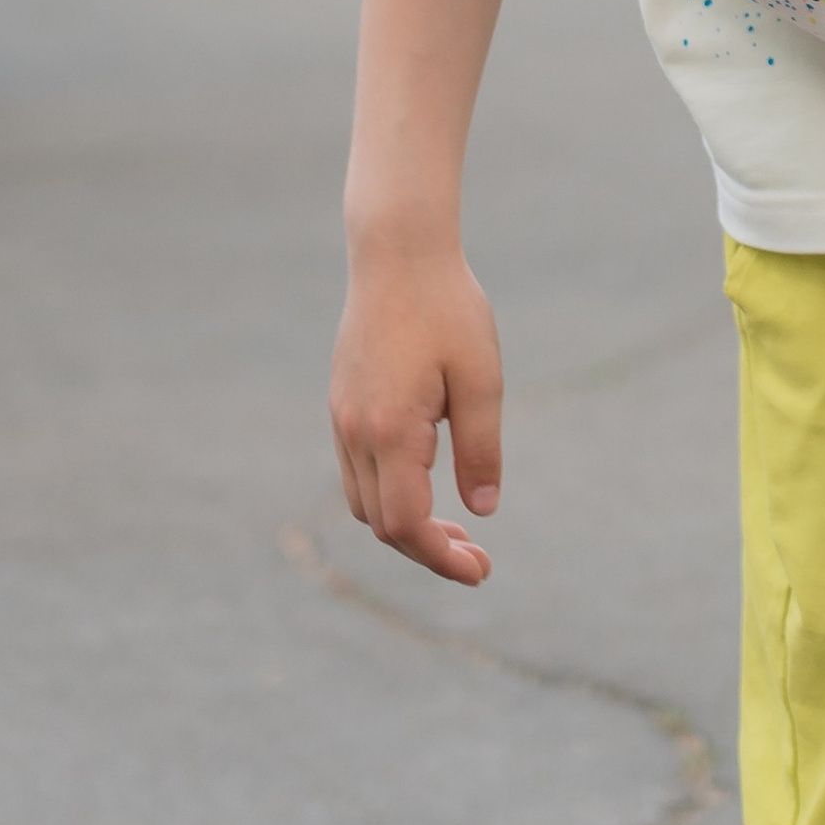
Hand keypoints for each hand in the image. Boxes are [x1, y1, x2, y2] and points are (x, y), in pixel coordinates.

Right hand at [329, 232, 504, 584]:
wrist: (398, 252)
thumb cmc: (448, 309)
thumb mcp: (482, 380)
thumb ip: (481, 450)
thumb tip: (483, 510)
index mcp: (390, 430)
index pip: (406, 524)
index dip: (441, 557)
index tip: (480, 571)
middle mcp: (355, 431)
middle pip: (381, 523)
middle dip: (428, 549)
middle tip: (480, 558)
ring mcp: (341, 417)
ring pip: (364, 501)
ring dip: (406, 524)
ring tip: (458, 528)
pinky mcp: (342, 403)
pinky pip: (358, 470)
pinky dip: (390, 493)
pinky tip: (428, 483)